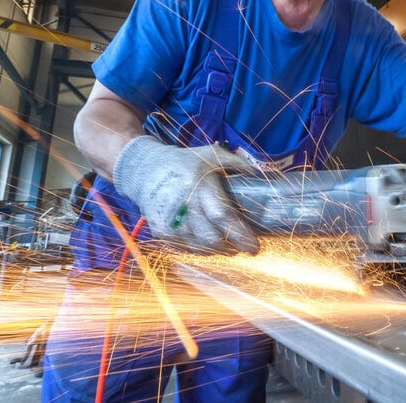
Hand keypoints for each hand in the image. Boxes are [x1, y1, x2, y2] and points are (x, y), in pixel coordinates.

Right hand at [113, 136, 258, 253]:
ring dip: (219, 250)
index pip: (223, 216)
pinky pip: (188, 249)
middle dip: (232, 247)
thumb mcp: (212, 155)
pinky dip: (201, 249)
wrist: (146, 170)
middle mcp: (184, 206)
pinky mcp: (162, 232)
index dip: (241, 235)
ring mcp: (171, 222)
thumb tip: (260, 176)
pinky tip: (208, 241)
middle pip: (213, 239)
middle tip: (243, 245)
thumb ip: (238, 164)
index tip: (255, 247)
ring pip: (201, 248)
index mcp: (199, 187)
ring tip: (228, 243)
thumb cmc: (186, 163)